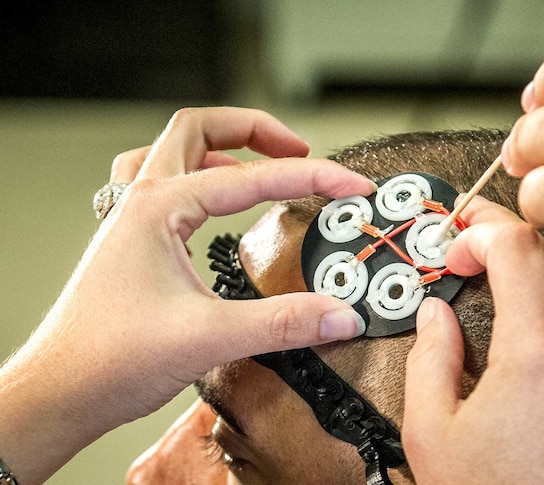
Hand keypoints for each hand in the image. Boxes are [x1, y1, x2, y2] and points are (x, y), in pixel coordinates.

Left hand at [0, 107, 374, 482]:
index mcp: (159, 208)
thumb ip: (283, 323)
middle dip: (256, 130)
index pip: (253, 178)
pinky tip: (209, 202)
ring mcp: (131, 221)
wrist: (59, 393)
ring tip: (257, 159)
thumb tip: (337, 312)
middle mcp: (141, 203)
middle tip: (298, 147)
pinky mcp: (131, 244)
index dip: (312, 176)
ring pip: (174, 152)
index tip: (348, 185)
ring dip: (220, 147)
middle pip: (199, 131)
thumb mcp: (210, 337)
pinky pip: (160, 186)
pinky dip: (193, 179)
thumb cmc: (107, 358)